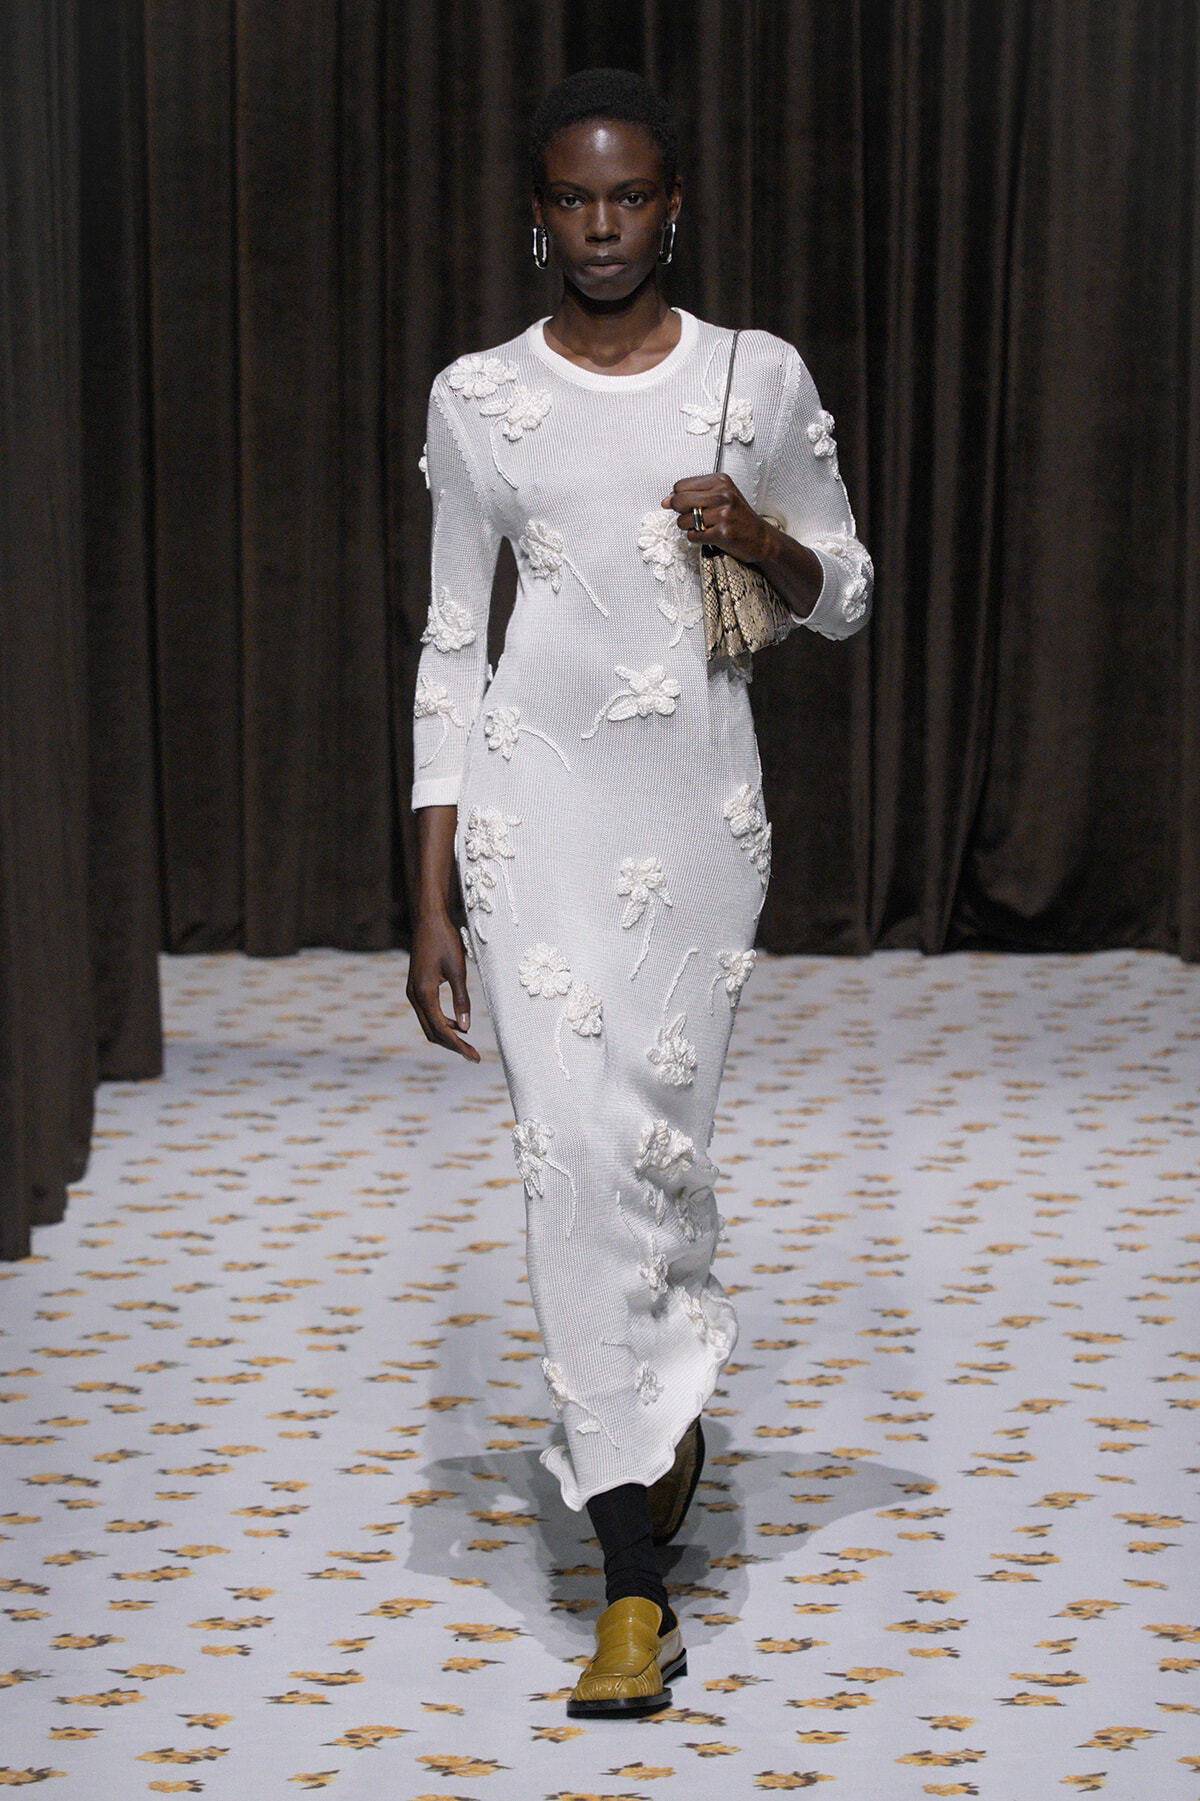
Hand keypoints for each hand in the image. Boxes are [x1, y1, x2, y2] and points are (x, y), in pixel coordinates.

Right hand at [406, 909, 480, 1062]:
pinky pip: (427, 1013)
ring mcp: (413, 992)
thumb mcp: (458, 970)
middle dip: (452, 1045)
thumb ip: (461, 1000)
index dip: (458, 1045)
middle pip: (432, 1032)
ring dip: (446, 1035)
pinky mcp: (416, 988)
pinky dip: (441, 1022)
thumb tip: (465, 1028)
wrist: (428, 920)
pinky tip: (457, 1022)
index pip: (441, 1029)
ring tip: (467, 1042)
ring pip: (428, 1024)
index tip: (473, 1057)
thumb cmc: (444, 941)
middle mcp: (414, 996)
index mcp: (424, 993)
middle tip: (472, 1055)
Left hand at [660, 473, 775, 564]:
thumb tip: (666, 500)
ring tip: (703, 527)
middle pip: (679, 500)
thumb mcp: (721, 496)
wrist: (761, 538)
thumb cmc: (740, 517)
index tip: (683, 504)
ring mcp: (723, 514)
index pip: (681, 485)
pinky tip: (708, 535)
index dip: (677, 497)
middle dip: (679, 512)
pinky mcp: (722, 533)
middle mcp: (722, 495)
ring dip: (688, 527)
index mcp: (720, 481)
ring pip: (684, 520)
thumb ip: (694, 495)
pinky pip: (693, 536)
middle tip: (690, 517)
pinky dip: (696, 538)